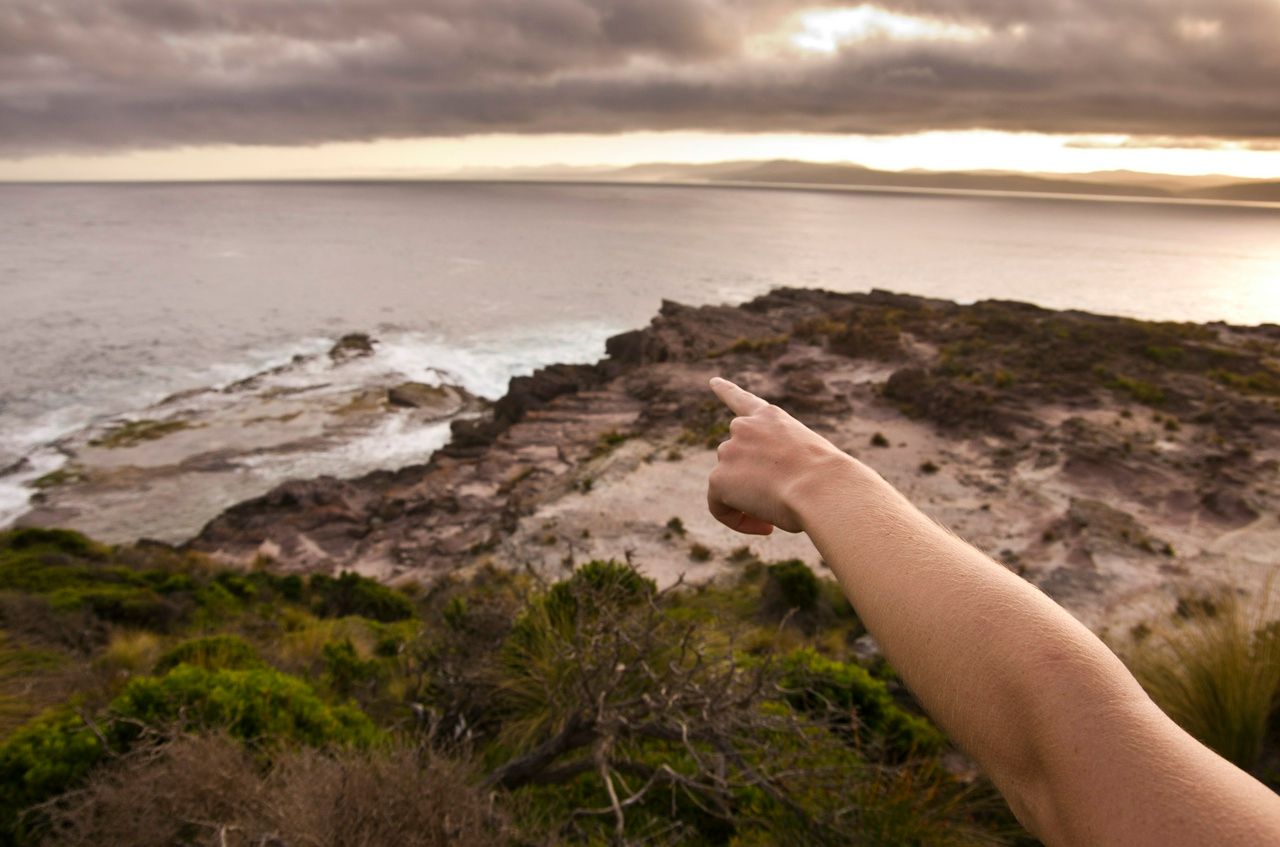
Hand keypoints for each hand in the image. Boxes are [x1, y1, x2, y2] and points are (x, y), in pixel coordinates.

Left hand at [706, 377, 853, 534]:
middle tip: (777, 504)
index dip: (726, 392)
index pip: (742, 401)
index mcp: (771, 418)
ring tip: (779, 513)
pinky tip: (765, 527)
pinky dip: (737, 520)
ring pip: (729, 485)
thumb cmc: (831, 481)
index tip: (713, 382)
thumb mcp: (811, 462)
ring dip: (747, 502)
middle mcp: (745, 427)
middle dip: (750, 482)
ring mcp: (729, 450)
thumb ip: (783, 464)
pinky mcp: (719, 478)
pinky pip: (720, 507)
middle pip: (736, 460)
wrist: (825, 489)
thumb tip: (766, 488)